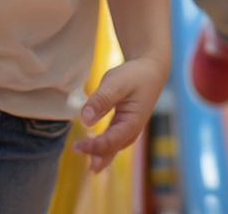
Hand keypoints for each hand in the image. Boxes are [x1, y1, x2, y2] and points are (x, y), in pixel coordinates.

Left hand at [73, 56, 166, 172]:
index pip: (110, 142)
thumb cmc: (134, 76)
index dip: (93, 147)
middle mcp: (131, 132)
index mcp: (131, 124)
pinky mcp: (123, 125)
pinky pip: (111, 141)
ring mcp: (128, 130)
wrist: (150, 70)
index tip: (76, 145)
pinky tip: (90, 145)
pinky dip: (101, 146)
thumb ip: (101, 100)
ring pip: (112, 148)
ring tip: (82, 158)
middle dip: (95, 157)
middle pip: (112, 150)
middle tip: (76, 157)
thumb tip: (85, 120)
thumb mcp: (116, 83)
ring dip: (98, 154)